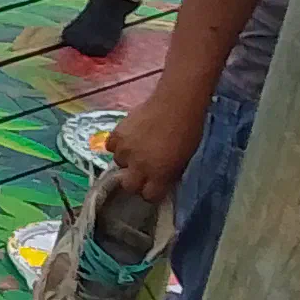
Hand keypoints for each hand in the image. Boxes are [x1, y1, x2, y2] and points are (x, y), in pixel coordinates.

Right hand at [106, 85, 205, 204]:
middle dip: (135, 182)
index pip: (149, 196)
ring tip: (137, 149)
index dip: (152, 192)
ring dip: (127, 160)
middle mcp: (138, 167)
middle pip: (128, 186)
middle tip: (143, 173)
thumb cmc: (188, 131)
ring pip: (119, 164)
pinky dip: (118, 145)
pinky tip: (128, 139)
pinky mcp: (116, 135)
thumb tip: (162, 180)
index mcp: (159, 175)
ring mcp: (125, 151)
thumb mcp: (184, 159)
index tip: (155, 186)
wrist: (176, 104)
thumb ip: (170, 173)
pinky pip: (111, 147)